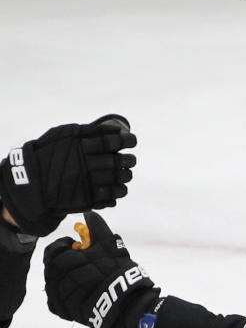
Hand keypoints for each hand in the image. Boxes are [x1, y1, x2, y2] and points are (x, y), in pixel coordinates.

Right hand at [0, 115, 135, 235]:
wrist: (30, 182)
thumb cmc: (47, 154)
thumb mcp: (61, 135)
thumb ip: (86, 130)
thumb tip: (114, 129)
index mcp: (80, 147)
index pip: (111, 142)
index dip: (127, 140)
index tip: (132, 140)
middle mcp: (85, 164)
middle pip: (118, 161)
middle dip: (129, 160)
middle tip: (130, 160)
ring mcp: (86, 182)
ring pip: (118, 178)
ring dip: (126, 175)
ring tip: (125, 173)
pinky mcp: (87, 198)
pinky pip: (112, 194)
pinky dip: (120, 190)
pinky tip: (120, 187)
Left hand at [44, 212, 158, 327]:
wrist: (123, 302)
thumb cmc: (116, 270)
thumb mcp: (110, 245)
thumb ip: (97, 228)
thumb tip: (88, 214)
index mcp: (63, 261)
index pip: (53, 250)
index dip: (65, 247)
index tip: (79, 249)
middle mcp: (56, 279)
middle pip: (53, 267)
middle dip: (66, 264)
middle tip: (84, 264)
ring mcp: (57, 296)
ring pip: (54, 283)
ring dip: (66, 279)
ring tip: (84, 279)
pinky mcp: (62, 310)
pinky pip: (56, 300)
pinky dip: (65, 294)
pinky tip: (79, 292)